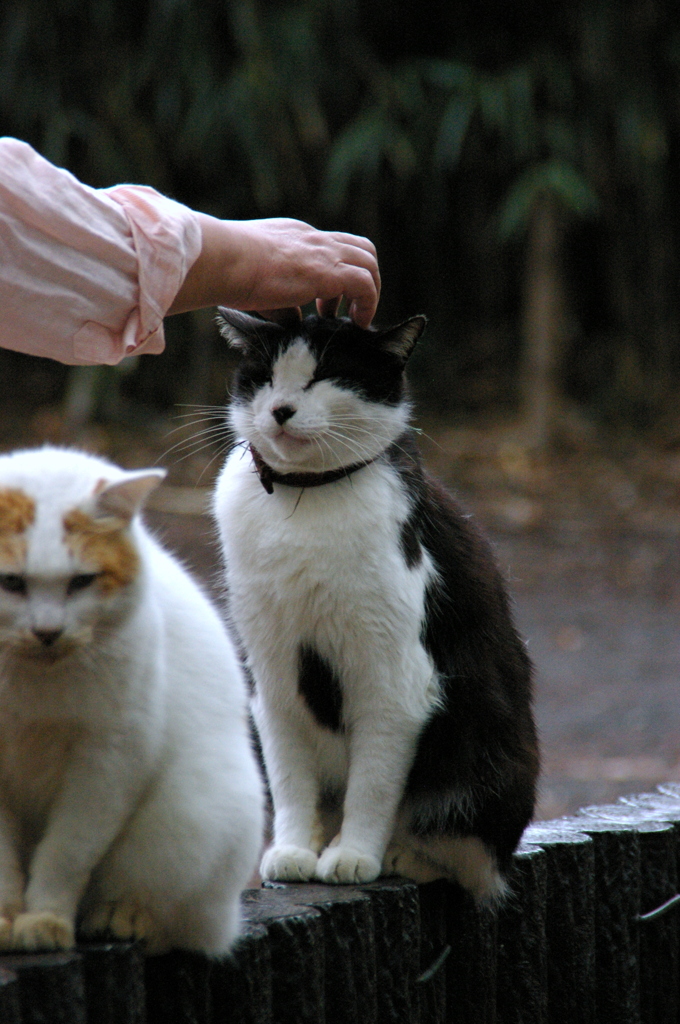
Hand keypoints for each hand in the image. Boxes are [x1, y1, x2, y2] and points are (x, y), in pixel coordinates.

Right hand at [169, 215, 379, 327]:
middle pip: (358, 248)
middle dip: (362, 277)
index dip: (336, 276)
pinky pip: (365, 284)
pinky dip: (368, 303)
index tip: (326, 303)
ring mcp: (323, 251)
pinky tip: (357, 322)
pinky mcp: (329, 271)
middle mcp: (313, 238)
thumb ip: (282, 303)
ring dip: (369, 291)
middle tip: (349, 308)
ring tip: (357, 318)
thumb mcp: (258, 284)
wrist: (222, 260)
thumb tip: (294, 323)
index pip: (329, 248)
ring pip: (368, 261)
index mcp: (295, 236)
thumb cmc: (227, 272)